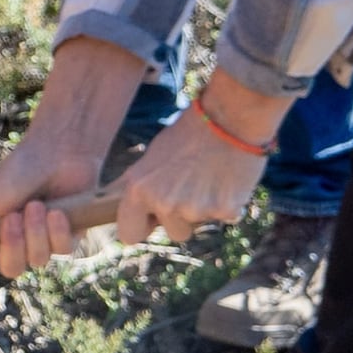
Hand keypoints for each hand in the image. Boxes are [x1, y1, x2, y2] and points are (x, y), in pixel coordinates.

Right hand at [0, 36, 155, 277]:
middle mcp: (12, 244)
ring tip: (36, 205)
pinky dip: (58, 230)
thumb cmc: (16, 172)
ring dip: (36, 231)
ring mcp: (41, 243)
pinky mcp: (67, 237)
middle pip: (11, 270)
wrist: (57, 150)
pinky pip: (63, 250)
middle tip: (12, 217)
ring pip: (39, 260)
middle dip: (13, 245)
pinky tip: (58, 210)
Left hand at [112, 84, 269, 250]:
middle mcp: (164, 203)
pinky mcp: (225, 211)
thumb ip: (142, 185)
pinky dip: (228, 203)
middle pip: (173, 233)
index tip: (154, 218)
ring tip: (210, 179)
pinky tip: (228, 179)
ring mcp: (195, 209)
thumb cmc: (190, 132)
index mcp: (139, 189)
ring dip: (204, 210)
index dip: (144, 226)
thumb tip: (122, 201)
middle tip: (192, 187)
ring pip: (198, 224)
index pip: (129, 235)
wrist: (230, 117)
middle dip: (181, 218)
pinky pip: (225, 217)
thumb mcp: (153, 156)